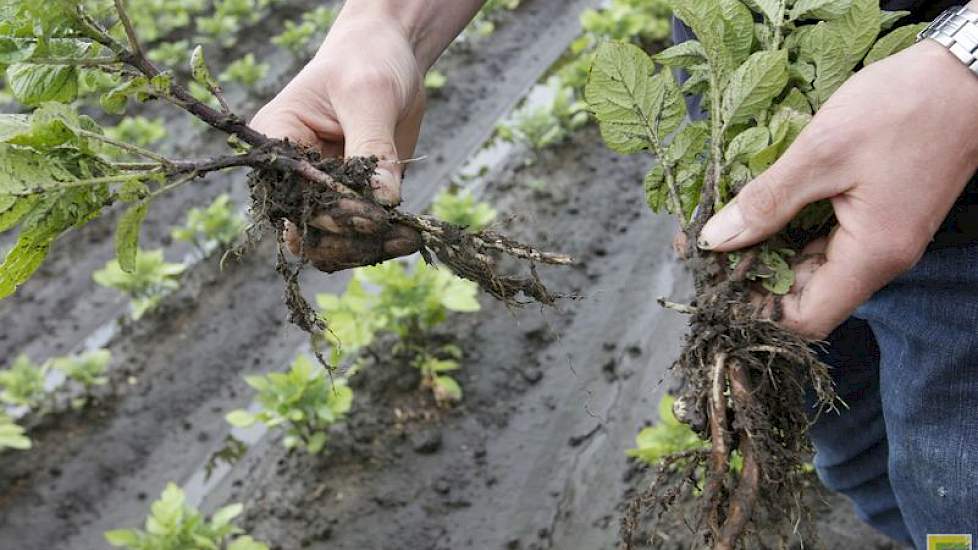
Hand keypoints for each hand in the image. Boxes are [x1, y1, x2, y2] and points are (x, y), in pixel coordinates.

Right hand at [251, 13, 424, 271]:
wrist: (389, 57)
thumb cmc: (368, 62)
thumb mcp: (370, 96)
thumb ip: (374, 149)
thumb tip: (383, 201)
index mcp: (277, 141)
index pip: (290, 196)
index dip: (328, 215)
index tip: (373, 219)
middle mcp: (291, 174)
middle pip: (306, 232)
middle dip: (350, 240)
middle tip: (396, 236)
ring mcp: (319, 192)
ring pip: (330, 246)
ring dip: (368, 249)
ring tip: (407, 238)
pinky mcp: (349, 202)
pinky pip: (356, 238)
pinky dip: (380, 244)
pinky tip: (408, 236)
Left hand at [698, 40, 977, 337]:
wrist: (969, 74)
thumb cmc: (904, 107)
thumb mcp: (822, 151)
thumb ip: (766, 201)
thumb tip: (715, 240)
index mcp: (870, 256)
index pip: (805, 320)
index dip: (758, 312)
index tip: (718, 281)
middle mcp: (879, 259)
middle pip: (806, 297)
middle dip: (756, 279)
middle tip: (711, 249)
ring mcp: (882, 239)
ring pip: (814, 269)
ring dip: (771, 253)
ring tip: (728, 226)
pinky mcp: (880, 217)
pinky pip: (827, 241)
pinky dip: (792, 231)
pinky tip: (762, 208)